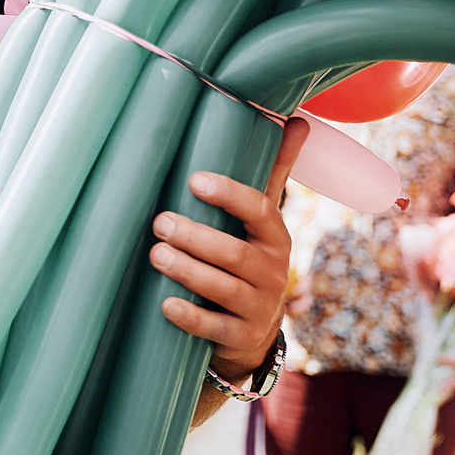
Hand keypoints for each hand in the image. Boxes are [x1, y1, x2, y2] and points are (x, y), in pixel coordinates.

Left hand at [155, 116, 306, 381]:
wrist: (254, 327)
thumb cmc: (250, 256)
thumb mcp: (262, 219)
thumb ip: (273, 172)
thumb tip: (298, 118)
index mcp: (276, 237)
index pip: (259, 210)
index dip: (230, 195)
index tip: (195, 180)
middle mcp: (273, 272)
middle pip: (236, 254)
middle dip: (197, 237)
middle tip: (160, 222)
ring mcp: (259, 307)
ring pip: (224, 289)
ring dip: (188, 271)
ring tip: (156, 254)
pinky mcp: (241, 336)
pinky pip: (216, 328)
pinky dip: (190, 317)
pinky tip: (165, 304)